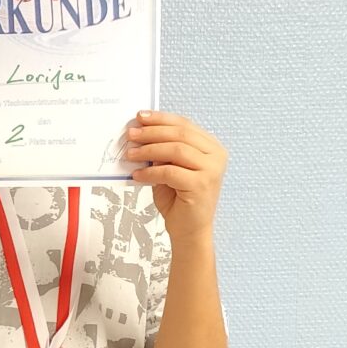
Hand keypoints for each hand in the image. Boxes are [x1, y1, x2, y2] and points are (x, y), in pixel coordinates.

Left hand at [125, 112, 226, 238]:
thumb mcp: (170, 169)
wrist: (189, 230)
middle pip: (180, 134)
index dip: (161, 119)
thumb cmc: (179, 200)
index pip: (185, 125)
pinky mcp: (201, 185)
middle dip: (152, 132)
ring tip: (130, 154)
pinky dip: (151, 171)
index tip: (140, 117)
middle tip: (131, 134)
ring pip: (176, 150)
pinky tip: (138, 175)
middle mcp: (216, 155)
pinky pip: (170, 172)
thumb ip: (163, 151)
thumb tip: (140, 133)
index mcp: (211, 147)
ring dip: (149, 150)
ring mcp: (211, 170)